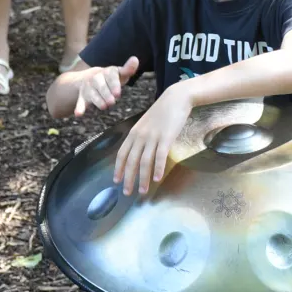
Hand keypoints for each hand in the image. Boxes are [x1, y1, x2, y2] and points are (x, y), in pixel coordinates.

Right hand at [73, 56, 139, 116]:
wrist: (90, 78)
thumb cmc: (111, 78)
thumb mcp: (119, 73)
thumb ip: (128, 69)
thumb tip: (135, 59)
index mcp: (107, 72)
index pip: (111, 77)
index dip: (114, 85)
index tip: (117, 93)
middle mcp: (96, 78)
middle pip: (101, 86)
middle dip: (106, 94)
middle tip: (112, 102)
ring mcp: (88, 87)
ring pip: (92, 94)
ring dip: (97, 100)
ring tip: (104, 106)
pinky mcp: (83, 96)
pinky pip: (80, 102)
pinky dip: (79, 108)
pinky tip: (79, 114)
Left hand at [114, 80, 193, 195]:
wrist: (176, 98)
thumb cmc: (162, 112)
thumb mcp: (146, 124)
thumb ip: (141, 137)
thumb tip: (138, 152)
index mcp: (133, 133)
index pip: (122, 153)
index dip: (118, 168)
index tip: (116, 180)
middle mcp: (140, 136)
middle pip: (131, 161)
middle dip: (128, 178)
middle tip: (127, 192)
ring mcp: (153, 137)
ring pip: (144, 161)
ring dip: (142, 178)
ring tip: (142, 191)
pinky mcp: (166, 138)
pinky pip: (160, 156)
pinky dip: (158, 168)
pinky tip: (157, 178)